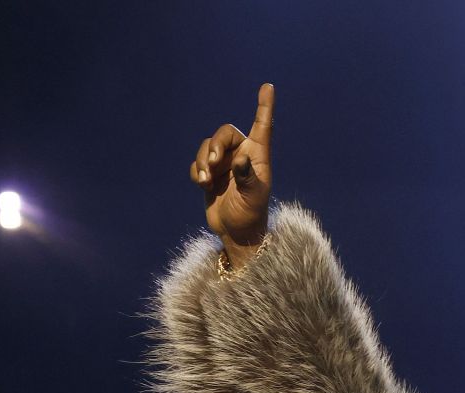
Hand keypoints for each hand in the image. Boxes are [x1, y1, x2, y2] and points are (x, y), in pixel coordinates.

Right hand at [192, 82, 274, 269]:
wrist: (236, 233)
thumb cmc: (251, 215)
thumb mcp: (252, 197)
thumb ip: (247, 177)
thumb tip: (239, 160)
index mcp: (258, 156)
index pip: (262, 126)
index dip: (264, 106)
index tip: (268, 87)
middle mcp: (241, 156)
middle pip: (224, 134)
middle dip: (215, 146)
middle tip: (213, 164)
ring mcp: (224, 165)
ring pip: (207, 148)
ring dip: (202, 161)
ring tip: (205, 180)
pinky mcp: (210, 175)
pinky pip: (197, 163)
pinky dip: (196, 171)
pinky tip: (202, 185)